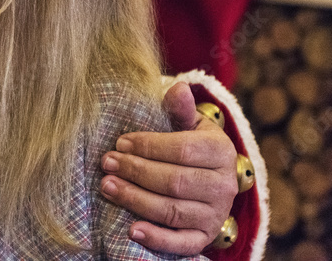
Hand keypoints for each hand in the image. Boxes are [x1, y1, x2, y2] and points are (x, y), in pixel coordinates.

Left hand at [99, 81, 237, 254]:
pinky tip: (132, 230)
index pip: (182, 150)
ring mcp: (215, 215)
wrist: (211, 177)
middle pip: (174, 182)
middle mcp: (223, 186)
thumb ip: (180, 108)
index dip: (148, 146)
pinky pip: (182, 243)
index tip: (120, 142)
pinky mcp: (205, 237)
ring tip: (108, 187)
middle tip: (107, 163)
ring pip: (172, 211)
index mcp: (221, 152)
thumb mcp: (190, 123)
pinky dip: (157, 239)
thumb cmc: (192, 144)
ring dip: (136, 200)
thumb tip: (178, 87)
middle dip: (136, 172)